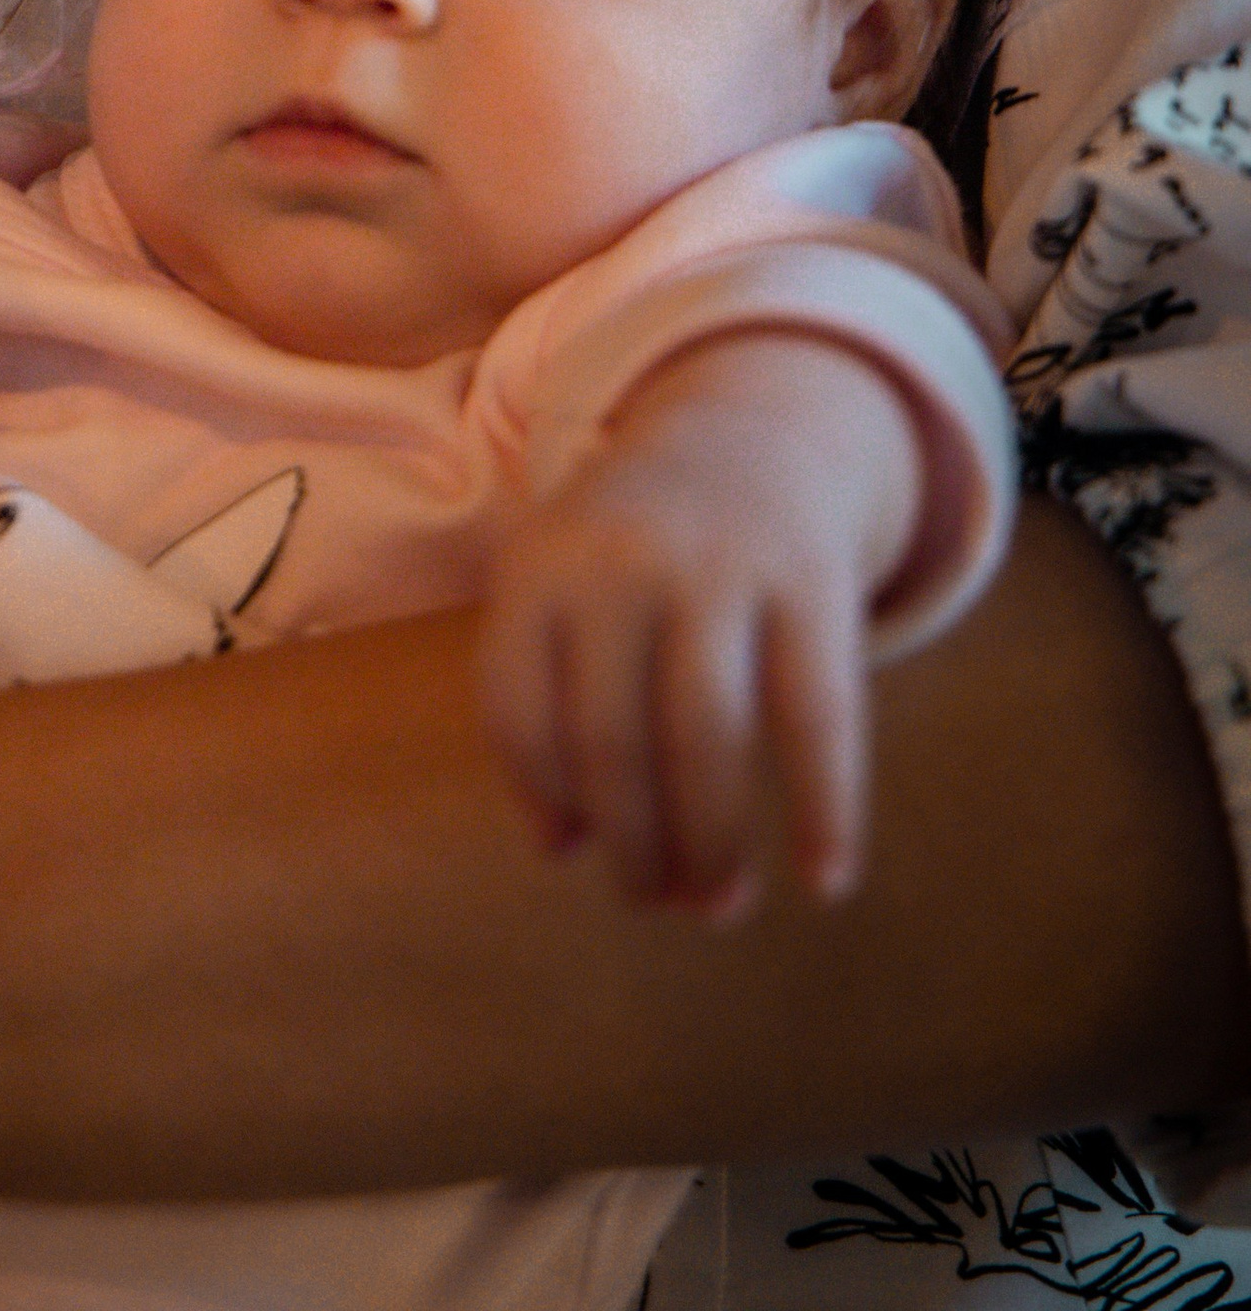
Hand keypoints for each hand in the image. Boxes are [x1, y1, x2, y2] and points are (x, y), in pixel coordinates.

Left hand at [477, 331, 923, 921]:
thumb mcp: (560, 588)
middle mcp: (621, 559)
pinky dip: (825, 810)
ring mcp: (719, 565)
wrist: (749, 439)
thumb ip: (540, 700)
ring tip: (719, 906)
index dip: (540, 797)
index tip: (572, 852)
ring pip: (705, 737)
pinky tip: (826, 880)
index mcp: (540, 564)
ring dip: (712, 844)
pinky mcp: (810, 581)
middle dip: (635, 848)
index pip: (519, 711)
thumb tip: (560, 846)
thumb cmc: (634, 557)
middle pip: (612, 740)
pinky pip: (817, 716)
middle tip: (657, 903)